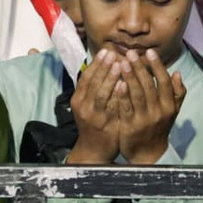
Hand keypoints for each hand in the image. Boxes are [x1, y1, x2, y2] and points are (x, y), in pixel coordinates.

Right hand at [66, 49, 121, 163]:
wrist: (93, 150)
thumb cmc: (94, 124)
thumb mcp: (88, 105)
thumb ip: (94, 89)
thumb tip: (103, 66)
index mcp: (78, 99)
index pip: (86, 77)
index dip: (96, 64)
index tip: (105, 51)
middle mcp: (83, 106)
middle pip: (93, 83)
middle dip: (103, 67)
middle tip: (113, 53)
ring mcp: (93, 116)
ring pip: (101, 93)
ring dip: (110, 77)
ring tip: (119, 64)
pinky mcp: (105, 124)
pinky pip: (111, 107)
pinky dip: (117, 95)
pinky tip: (124, 85)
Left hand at [114, 49, 185, 163]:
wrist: (148, 154)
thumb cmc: (159, 128)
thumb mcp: (172, 112)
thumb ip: (177, 93)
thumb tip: (178, 73)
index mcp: (169, 106)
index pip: (164, 82)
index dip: (157, 66)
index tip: (149, 52)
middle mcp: (158, 112)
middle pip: (149, 85)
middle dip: (140, 67)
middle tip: (131, 52)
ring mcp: (144, 120)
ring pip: (137, 95)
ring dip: (130, 77)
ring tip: (122, 62)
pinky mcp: (131, 127)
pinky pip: (126, 108)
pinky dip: (122, 95)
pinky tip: (117, 83)